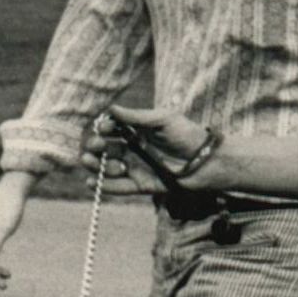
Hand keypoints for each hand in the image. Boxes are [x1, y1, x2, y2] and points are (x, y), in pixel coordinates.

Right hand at [80, 107, 207, 195]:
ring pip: (108, 168)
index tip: (104, 128)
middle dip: (95, 147)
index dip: (104, 129)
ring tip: (96, 162)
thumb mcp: (162, 120)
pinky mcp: (142, 185)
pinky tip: (91, 183)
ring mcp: (136, 167)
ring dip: (97, 165)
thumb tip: (110, 109)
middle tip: (96, 146)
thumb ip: (136, 117)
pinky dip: (104, 186)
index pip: (111, 129)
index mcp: (137, 131)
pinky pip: (120, 187)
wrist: (206, 160)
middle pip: (105, 149)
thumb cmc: (187, 135)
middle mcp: (133, 149)